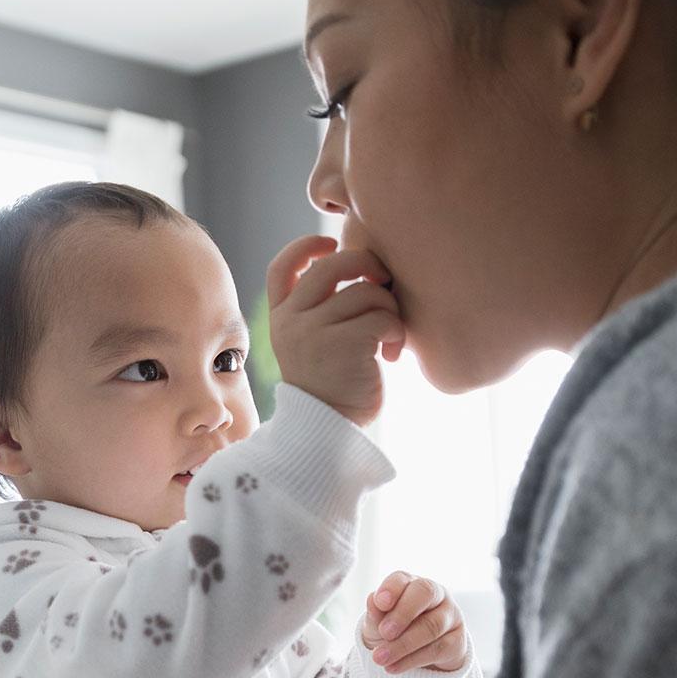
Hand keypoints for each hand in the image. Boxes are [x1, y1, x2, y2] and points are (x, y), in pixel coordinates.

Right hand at [266, 236, 405, 426]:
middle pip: (333, 265)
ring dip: (388, 310)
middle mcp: (291, 321)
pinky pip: (382, 317)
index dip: (306, 247)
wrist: (329, 433)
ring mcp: (313, 332)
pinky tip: (392, 354)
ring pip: (366, 292)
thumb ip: (321, 308)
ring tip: (388, 336)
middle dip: (367, 265)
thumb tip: (365, 266)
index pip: (283, 267)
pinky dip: (396, 332)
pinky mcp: (342, 345)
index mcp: (281, 318)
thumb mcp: (312, 343)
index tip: (331, 243)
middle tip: (384, 283)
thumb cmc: (333, 386)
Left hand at [361, 571, 469, 673]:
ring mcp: (450, 616)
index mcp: (410, 584)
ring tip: (380, 658)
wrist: (414, 659)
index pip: (403, 579)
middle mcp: (435, 595)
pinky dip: (412, 660)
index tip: (380, 603)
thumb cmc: (392, 631)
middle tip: (384, 632)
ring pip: (431, 625)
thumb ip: (376, 612)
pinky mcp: (458, 640)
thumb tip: (373, 600)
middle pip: (425, 593)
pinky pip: (438, 649)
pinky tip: (394, 667)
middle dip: (403, 613)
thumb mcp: (377, 623)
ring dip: (403, 644)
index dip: (392, 588)